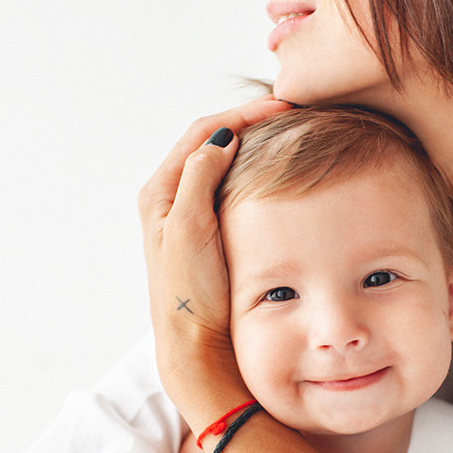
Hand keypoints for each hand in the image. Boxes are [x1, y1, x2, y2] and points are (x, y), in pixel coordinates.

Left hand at [137, 96, 290, 415]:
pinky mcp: (207, 235)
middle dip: (251, 123)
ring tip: (290, 137)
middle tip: (292, 115)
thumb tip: (222, 137)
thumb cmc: (190, 293)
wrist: (195, 345)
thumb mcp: (190, 230)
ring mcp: (190, 216)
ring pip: (223, 165)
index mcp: (160, 192)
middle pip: (212, 143)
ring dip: (254, 146)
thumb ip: (199, 179)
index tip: (283, 108)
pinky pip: (231, 189)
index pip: (204, 132)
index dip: (243, 114)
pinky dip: (255, 173)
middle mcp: (171, 199)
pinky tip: (280, 178)